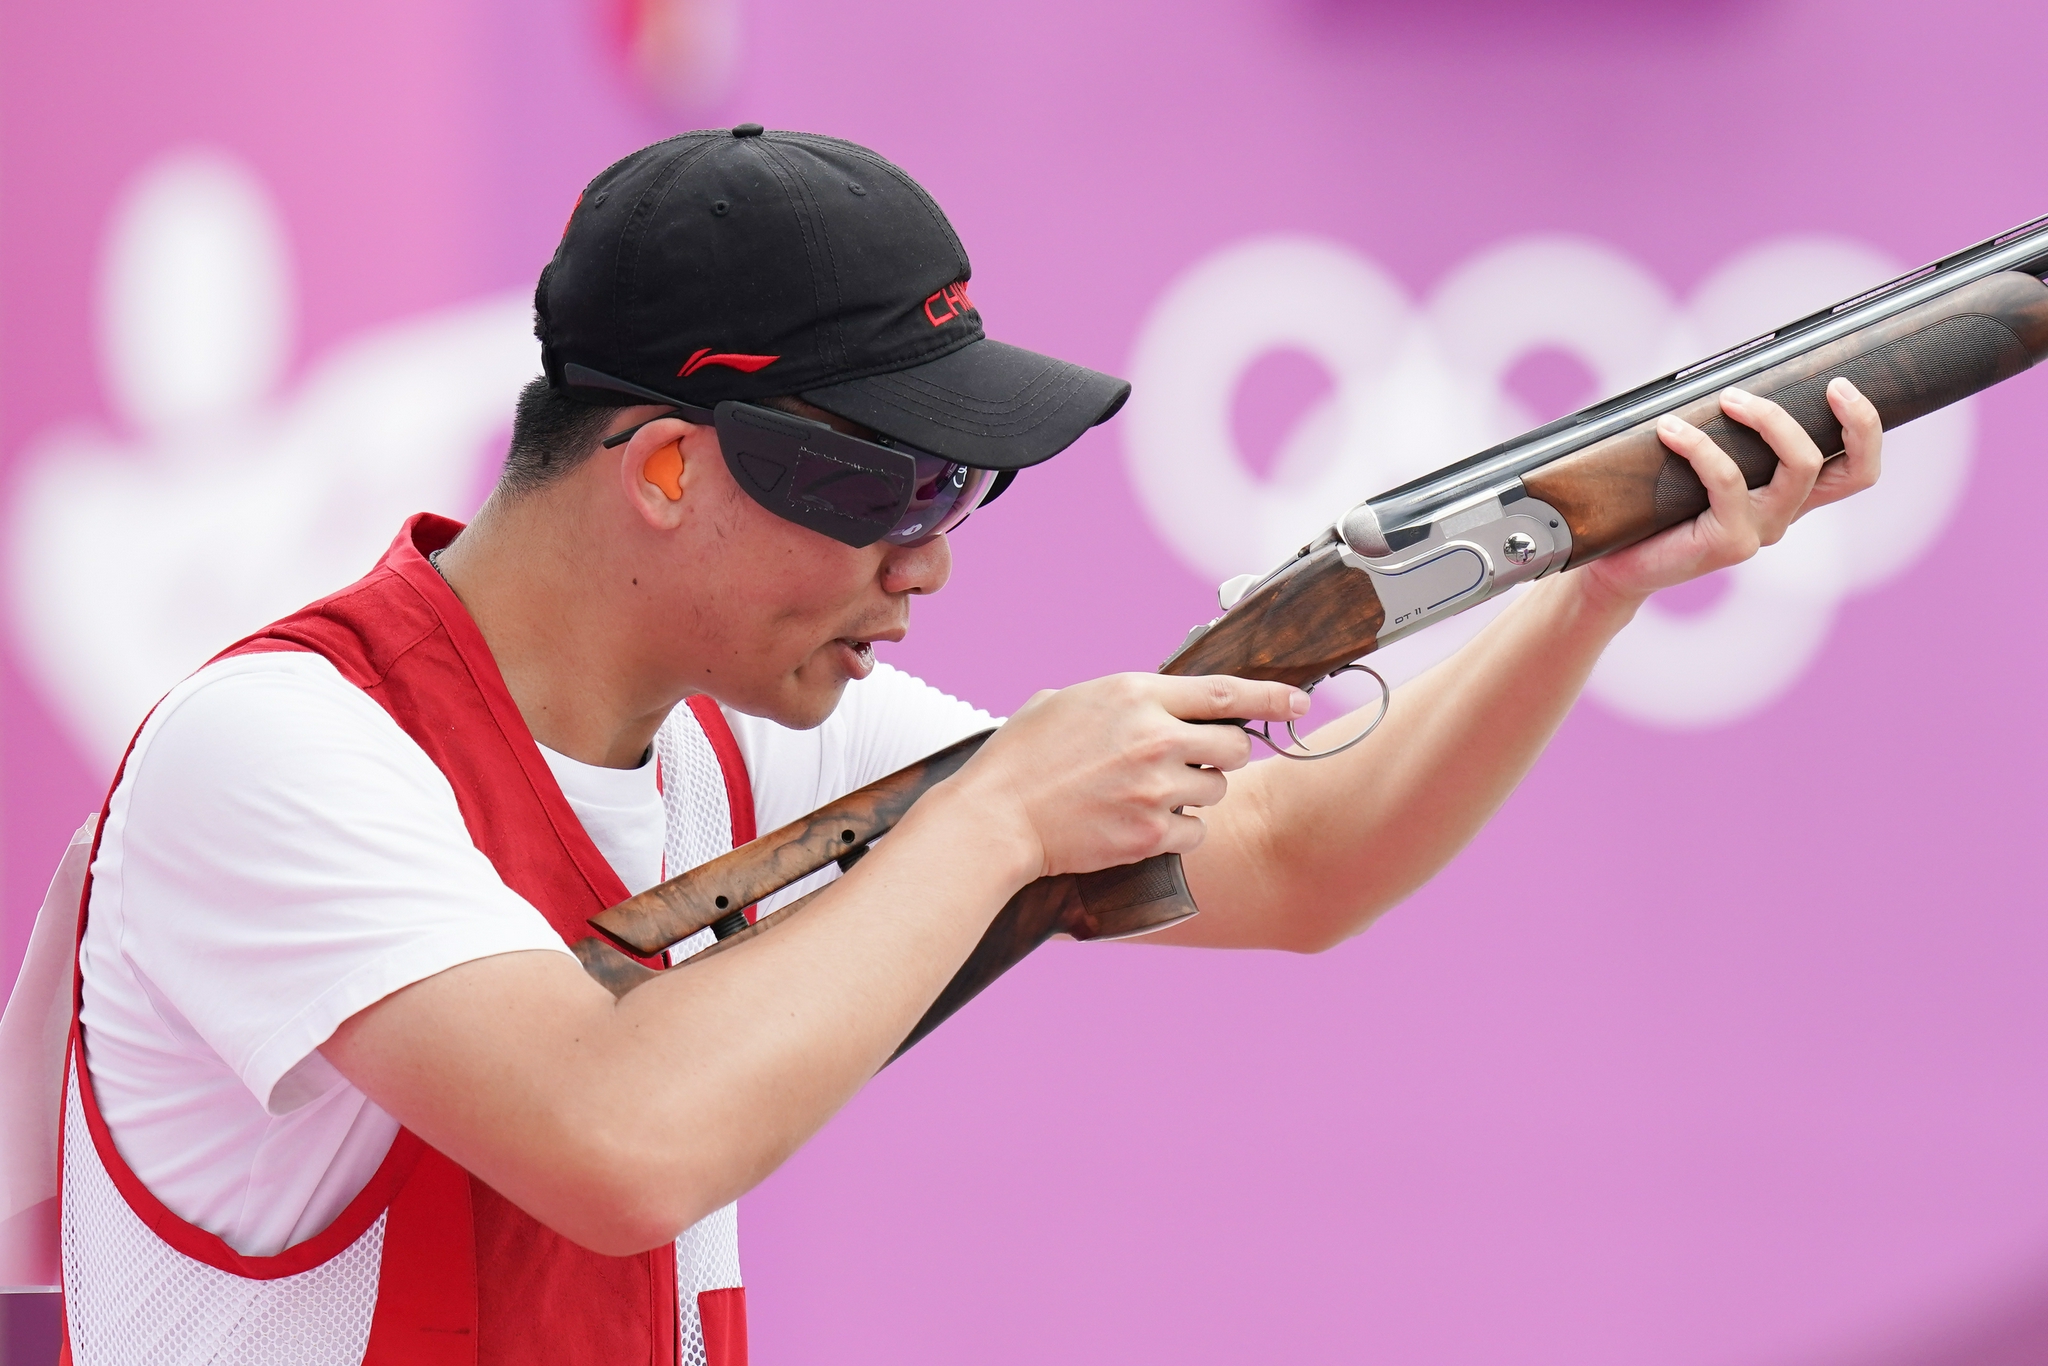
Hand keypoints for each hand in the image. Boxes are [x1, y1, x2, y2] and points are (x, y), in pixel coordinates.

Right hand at [933, 673, 1308, 881]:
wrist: (995, 819)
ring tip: (1150, 794)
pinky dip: (1180, 830)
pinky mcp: (1150, 832)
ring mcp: (1155, 787)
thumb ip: (1118, 698)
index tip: (1297, 699)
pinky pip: (1197, 830)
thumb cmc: (1020, 759)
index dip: (1271, 695)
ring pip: (1217, 789)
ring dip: (1196, 792)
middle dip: (1222, 754)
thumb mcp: (1065, 702)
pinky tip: (1143, 824)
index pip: (1224, 690)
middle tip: (1194, 761)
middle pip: (1234, 744)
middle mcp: (1154, 737)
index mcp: (1135, 694)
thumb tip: (1149, 702)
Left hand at [1582, 377, 1882, 606]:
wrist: (1619, 560)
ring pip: (1798, 466)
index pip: (1857, 471)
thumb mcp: (1703, 460)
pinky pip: (1729, 480)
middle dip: (1846, 418)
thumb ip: (1727, 431)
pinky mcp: (1731, 542)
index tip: (1840, 385)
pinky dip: (1701, 445)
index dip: (1866, 429)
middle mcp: (1785, 514)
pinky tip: (1669, 429)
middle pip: (1850, 469)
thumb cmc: (1657, 504)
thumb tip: (1729, 373)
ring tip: (1725, 397)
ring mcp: (1762, 531)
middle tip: (1823, 382)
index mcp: (1790, 495)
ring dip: (1767, 418)